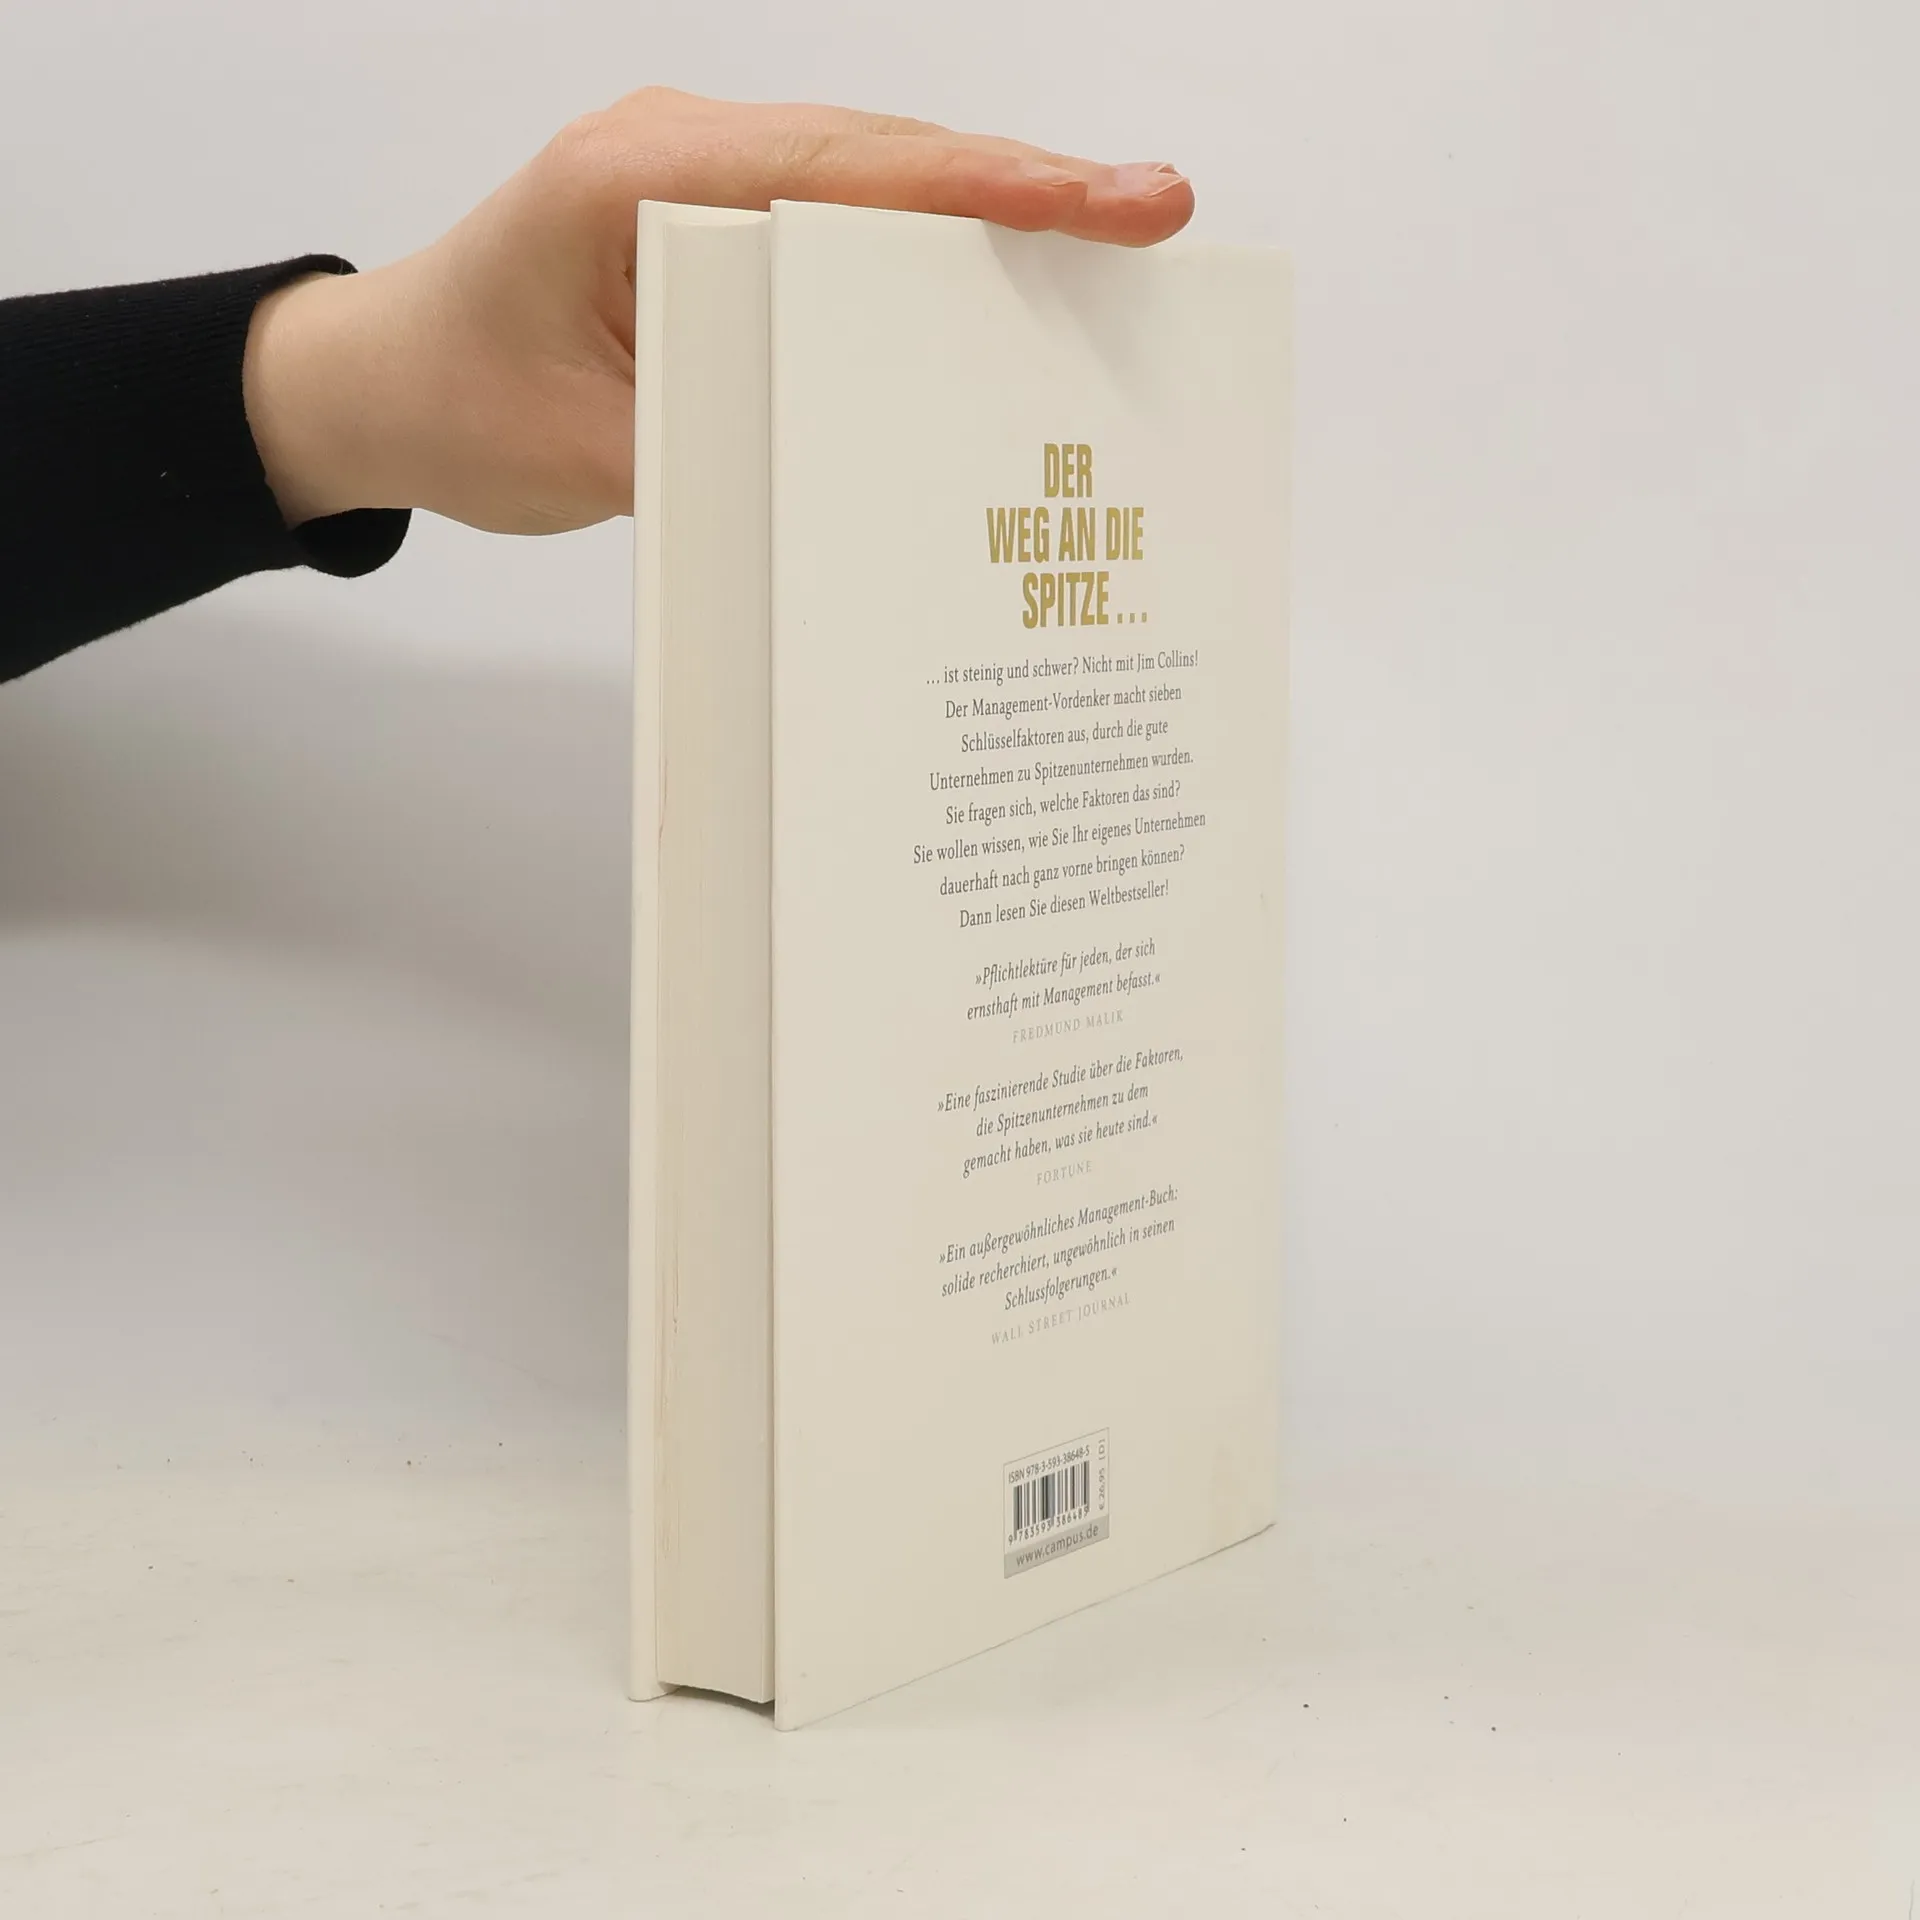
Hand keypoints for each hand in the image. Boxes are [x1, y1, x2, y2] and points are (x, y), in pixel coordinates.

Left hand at [242, 88, 1193, 534]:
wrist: (374, 384)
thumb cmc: (454, 402)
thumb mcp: (584, 454)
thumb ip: (718, 448)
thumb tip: (863, 467)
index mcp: (638, 179)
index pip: (846, 171)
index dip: (987, 188)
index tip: (1104, 202)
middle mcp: (680, 154)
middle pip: (885, 159)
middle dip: (1026, 191)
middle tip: (1156, 216)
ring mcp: (701, 184)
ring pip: (875, 187)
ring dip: (989, 221)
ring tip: (1113, 253)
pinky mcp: (714, 231)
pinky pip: (840, 230)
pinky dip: (925, 258)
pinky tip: (1001, 296)